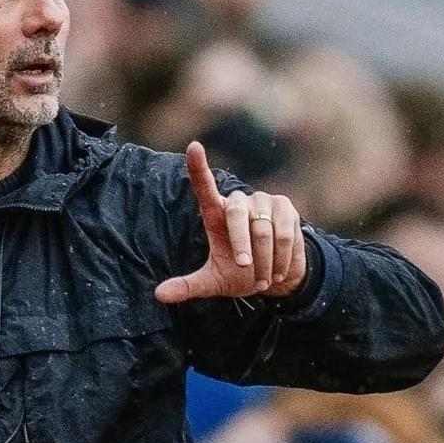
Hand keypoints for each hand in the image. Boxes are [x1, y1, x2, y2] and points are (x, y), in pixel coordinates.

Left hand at [155, 142, 305, 303]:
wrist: (277, 278)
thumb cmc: (240, 276)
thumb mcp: (212, 282)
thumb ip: (187, 286)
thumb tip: (158, 296)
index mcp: (215, 214)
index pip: (204, 187)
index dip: (198, 167)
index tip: (194, 146)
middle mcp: (237, 202)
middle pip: (237, 216)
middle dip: (243, 247)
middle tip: (246, 270)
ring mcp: (262, 201)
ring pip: (263, 230)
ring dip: (264, 260)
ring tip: (263, 275)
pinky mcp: (284, 207)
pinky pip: (285, 233)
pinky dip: (282, 257)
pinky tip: (279, 268)